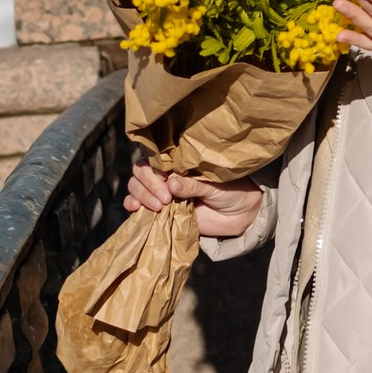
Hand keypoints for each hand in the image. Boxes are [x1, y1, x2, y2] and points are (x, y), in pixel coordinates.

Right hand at [124, 161, 262, 239]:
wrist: (239, 215)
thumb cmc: (229, 191)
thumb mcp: (213, 185)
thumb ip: (192, 185)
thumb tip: (170, 183)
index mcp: (178, 162)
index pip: (152, 157)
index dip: (153, 170)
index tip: (165, 182)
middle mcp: (166, 175)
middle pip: (140, 173)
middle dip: (147, 185)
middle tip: (165, 199)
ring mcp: (161, 192)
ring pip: (136, 188)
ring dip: (141, 196)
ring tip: (160, 207)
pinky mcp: (160, 211)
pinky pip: (138, 206)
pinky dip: (133, 206)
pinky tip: (136, 210)